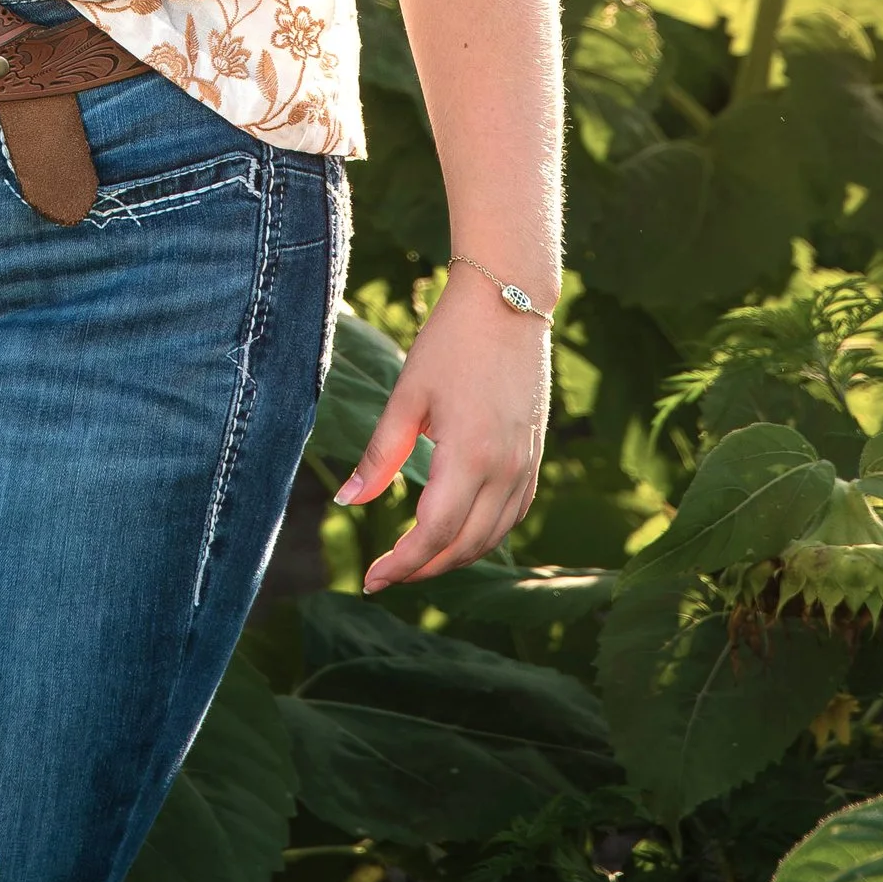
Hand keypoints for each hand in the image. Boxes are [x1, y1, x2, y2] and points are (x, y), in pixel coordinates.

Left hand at [333, 270, 548, 590]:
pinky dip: (485, 536)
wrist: (509, 301)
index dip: (401, 564)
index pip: (433, 534)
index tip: (371, 579)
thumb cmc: (450, 342)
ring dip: (454, 557)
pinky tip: (460, 534)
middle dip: (423, 568)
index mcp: (469, 456)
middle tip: (386, 574)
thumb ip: (380, 455)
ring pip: (493, 538)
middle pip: (464, 546)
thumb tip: (347, 501)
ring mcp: (526, 465)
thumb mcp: (407, 396)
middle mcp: (505, 469)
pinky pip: (513, 516)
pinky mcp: (535, 456)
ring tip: (416, 559)